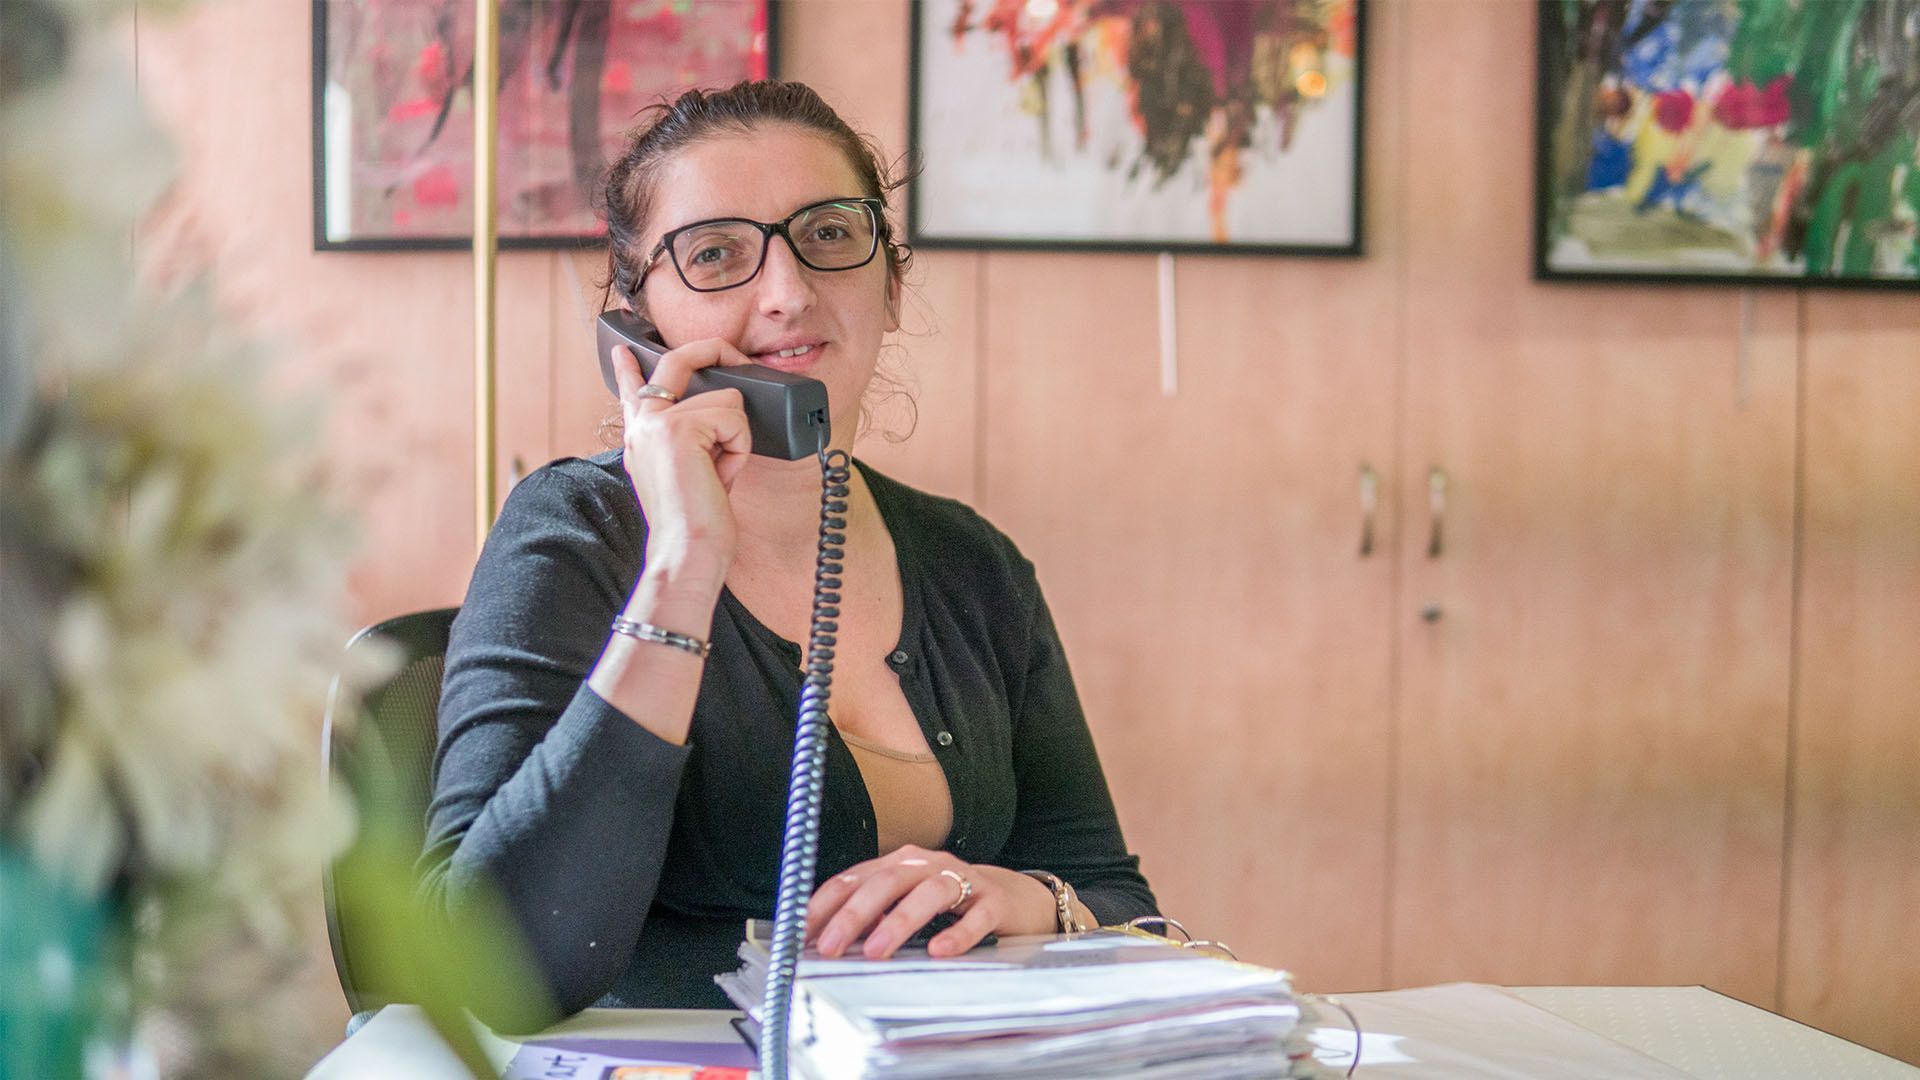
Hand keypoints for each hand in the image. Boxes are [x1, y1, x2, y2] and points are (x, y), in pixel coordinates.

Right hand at [610, 338, 755, 590]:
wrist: (688, 552)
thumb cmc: (696, 524)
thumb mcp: (693, 472)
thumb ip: (694, 440)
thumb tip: (722, 412)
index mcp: (641, 439)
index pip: (633, 391)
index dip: (629, 367)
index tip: (622, 349)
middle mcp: (642, 425)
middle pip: (677, 362)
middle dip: (715, 351)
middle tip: (734, 354)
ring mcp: (656, 422)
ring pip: (725, 398)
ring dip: (736, 438)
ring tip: (718, 472)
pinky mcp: (678, 427)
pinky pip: (734, 417)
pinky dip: (739, 449)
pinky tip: (720, 476)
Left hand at [803, 846, 1057, 959]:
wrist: (1014, 898)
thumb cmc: (950, 904)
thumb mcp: (906, 903)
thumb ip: (872, 915)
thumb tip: (826, 941)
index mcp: (899, 863)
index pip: (854, 878)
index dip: (826, 904)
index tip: (803, 932)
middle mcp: (927, 864)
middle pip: (886, 882)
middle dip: (854, 915)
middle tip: (831, 947)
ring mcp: (963, 879)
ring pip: (928, 893)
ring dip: (899, 921)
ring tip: (877, 950)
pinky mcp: (995, 901)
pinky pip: (976, 915)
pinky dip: (958, 932)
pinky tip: (940, 951)